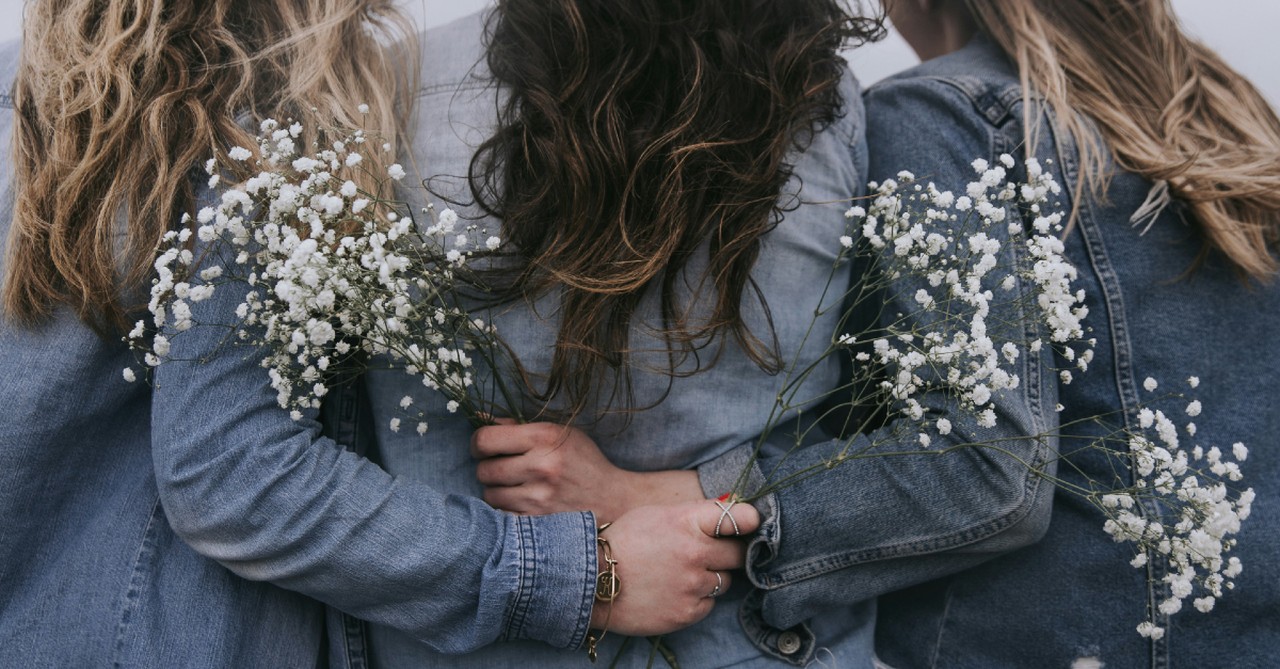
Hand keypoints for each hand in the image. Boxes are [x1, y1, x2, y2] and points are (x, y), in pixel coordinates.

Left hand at [471, 420, 702, 523]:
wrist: (614, 500)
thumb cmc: (584, 463)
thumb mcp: (560, 434)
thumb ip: (519, 427)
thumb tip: (479, 418)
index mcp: (544, 437)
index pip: (485, 439)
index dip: (478, 444)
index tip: (485, 448)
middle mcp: (540, 466)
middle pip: (484, 470)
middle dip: (489, 469)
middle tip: (503, 469)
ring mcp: (539, 497)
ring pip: (489, 495)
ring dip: (497, 491)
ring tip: (516, 488)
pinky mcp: (538, 522)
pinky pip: (501, 516)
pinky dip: (506, 511)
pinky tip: (522, 504)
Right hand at [591, 499, 760, 635]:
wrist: (591, 580)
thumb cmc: (623, 542)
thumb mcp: (656, 514)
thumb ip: (692, 515)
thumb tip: (727, 510)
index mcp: (687, 521)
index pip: (738, 517)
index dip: (749, 520)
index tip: (752, 523)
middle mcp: (695, 552)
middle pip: (738, 554)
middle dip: (728, 553)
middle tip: (711, 554)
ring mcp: (692, 585)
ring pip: (724, 581)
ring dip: (710, 578)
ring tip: (682, 575)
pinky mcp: (687, 612)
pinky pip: (708, 604)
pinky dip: (697, 600)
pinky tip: (674, 592)